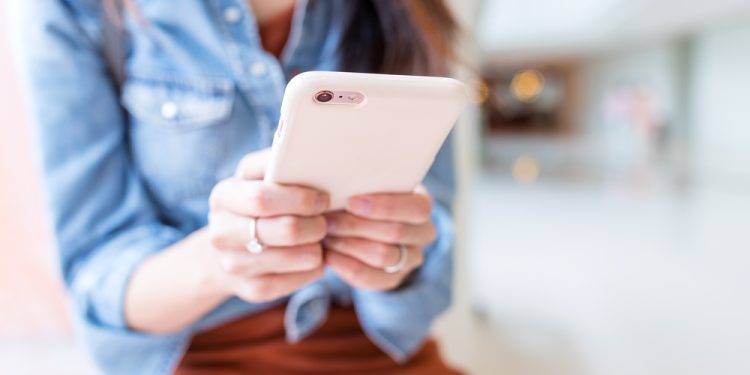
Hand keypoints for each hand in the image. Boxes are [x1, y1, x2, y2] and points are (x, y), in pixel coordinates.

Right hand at [207, 149, 328, 302]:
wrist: (224, 250)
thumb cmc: (254, 201)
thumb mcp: (257, 174)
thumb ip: (278, 159)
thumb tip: (310, 142)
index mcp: (224, 195)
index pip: (264, 198)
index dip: (300, 198)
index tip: (322, 197)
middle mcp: (221, 233)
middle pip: (285, 230)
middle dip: (316, 224)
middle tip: (325, 219)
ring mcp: (234, 265)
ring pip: (297, 257)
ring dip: (318, 245)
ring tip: (320, 236)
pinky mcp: (252, 290)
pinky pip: (299, 280)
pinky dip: (314, 266)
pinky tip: (311, 254)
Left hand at [323, 186, 435, 290]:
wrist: (374, 224)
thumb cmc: (369, 197)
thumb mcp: (373, 185)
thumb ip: (364, 183)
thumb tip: (337, 183)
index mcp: (422, 205)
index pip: (416, 209)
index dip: (384, 206)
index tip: (351, 202)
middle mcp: (423, 234)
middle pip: (394, 232)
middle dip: (356, 226)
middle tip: (327, 220)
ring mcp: (410, 260)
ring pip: (382, 257)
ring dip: (348, 245)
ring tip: (324, 235)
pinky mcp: (393, 280)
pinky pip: (370, 278)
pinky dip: (345, 266)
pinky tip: (328, 255)